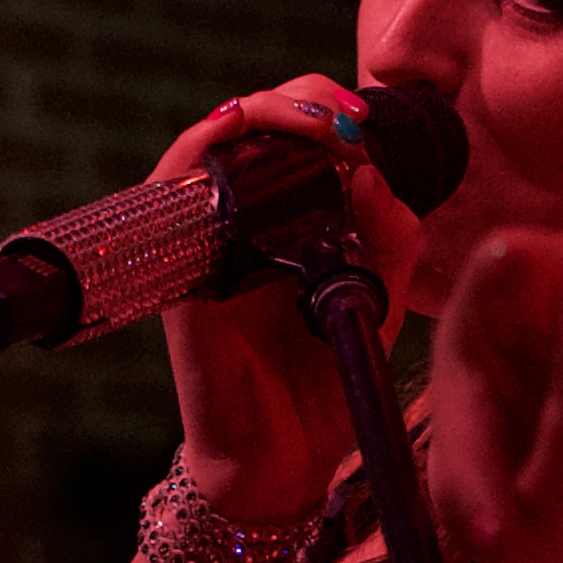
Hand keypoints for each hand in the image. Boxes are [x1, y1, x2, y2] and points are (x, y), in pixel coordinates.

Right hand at [152, 76, 422, 520]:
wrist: (285, 463)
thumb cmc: (327, 384)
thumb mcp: (379, 303)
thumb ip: (392, 242)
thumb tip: (374, 175)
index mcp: (290, 225)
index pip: (296, 138)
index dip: (326, 110)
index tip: (365, 118)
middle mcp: (240, 224)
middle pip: (251, 125)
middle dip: (298, 99)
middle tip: (342, 114)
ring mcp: (203, 245)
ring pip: (207, 145)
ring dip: (254, 113)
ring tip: (307, 121)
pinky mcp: (178, 273)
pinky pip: (170, 196)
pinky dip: (199, 152)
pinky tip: (234, 133)